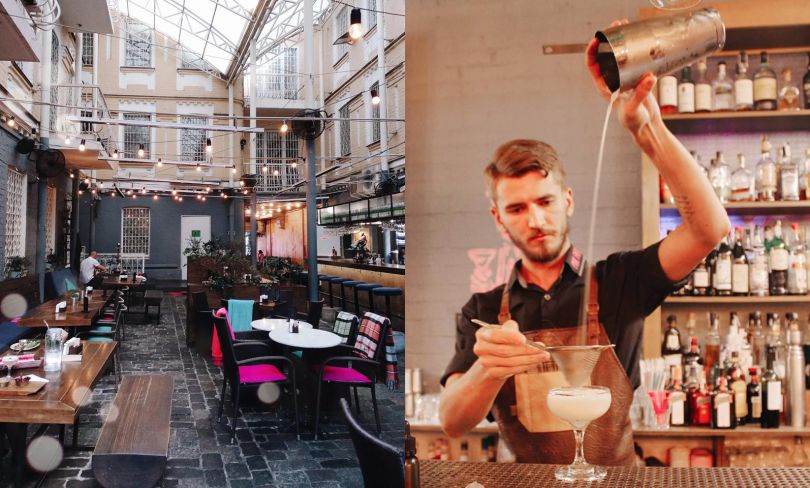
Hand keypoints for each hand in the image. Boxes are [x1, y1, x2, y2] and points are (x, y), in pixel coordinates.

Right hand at [472, 320, 548, 380]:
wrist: (494, 358)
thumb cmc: (502, 340)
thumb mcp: (505, 330)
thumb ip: (511, 328)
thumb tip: (522, 338)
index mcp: (483, 334)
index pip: (495, 335)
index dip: (509, 337)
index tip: (523, 339)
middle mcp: (481, 348)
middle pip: (505, 350)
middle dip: (526, 350)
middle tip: (542, 349)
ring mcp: (485, 362)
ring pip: (511, 361)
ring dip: (530, 359)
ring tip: (543, 356)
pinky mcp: (492, 373)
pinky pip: (511, 370)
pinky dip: (525, 366)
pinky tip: (535, 362)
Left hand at [586, 19, 661, 137]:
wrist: (646, 126)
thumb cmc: (634, 122)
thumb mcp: (633, 110)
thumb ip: (639, 95)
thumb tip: (649, 77)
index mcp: (604, 87)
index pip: (593, 65)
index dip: (592, 51)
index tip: (597, 39)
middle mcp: (612, 80)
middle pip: (605, 56)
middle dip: (609, 40)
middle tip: (617, 26)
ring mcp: (624, 77)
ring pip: (619, 55)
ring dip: (622, 41)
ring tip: (627, 26)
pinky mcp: (636, 76)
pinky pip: (633, 59)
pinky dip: (635, 48)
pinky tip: (639, 39)